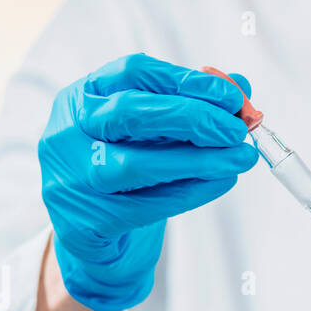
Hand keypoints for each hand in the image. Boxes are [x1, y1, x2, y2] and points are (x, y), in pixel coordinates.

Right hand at [39, 54, 258, 310]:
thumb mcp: (151, 134)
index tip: (232, 96)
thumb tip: (241, 88)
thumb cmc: (123, 173)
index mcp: (82, 96)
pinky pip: (148, 206)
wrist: (91, 236)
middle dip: (192, 117)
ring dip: (199, 160)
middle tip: (236, 129)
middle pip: (131, 112)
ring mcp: (73, 177)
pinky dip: (192, 192)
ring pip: (138, 164)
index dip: (186, 81)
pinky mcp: (87, 220)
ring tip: (239, 158)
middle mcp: (69, 132)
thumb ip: (190, 106)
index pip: (134, 74)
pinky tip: (221, 182)